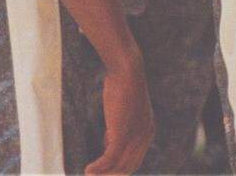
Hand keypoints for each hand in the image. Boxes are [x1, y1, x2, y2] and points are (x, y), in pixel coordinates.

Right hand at [86, 58, 154, 174]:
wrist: (127, 70)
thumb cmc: (122, 86)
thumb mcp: (123, 111)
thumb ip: (118, 128)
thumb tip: (108, 143)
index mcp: (148, 131)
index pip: (134, 161)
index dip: (118, 168)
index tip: (104, 169)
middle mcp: (145, 136)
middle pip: (127, 167)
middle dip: (110, 174)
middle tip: (94, 174)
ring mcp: (135, 136)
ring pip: (118, 166)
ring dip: (102, 174)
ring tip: (89, 174)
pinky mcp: (122, 134)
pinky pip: (109, 159)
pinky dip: (97, 168)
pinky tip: (87, 170)